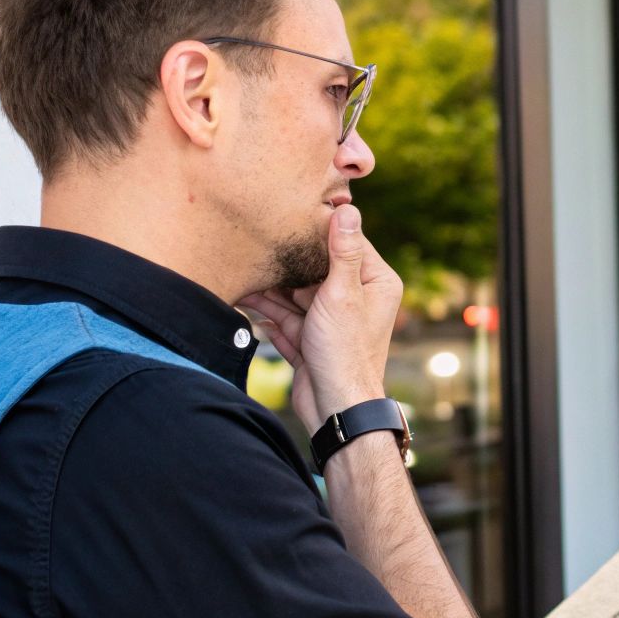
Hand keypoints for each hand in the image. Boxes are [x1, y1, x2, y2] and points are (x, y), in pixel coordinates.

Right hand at [236, 204, 401, 433]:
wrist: (336, 408)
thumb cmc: (346, 351)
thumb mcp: (342, 294)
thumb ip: (342, 252)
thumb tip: (348, 210)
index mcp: (375, 283)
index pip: (347, 243)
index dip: (318, 230)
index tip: (291, 212)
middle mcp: (356, 298)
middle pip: (316, 268)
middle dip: (288, 261)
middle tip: (259, 239)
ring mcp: (331, 319)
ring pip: (295, 294)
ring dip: (270, 286)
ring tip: (243, 267)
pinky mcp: (311, 339)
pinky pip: (285, 317)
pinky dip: (266, 310)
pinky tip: (244, 297)